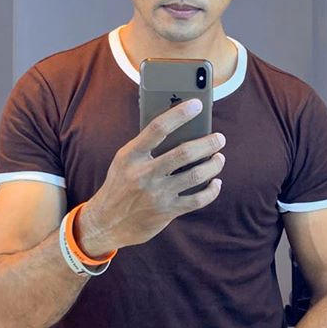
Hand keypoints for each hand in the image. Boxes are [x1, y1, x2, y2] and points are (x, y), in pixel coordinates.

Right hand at [76, 99, 225, 255]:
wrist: (106, 223)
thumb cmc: (120, 184)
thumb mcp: (125, 161)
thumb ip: (146, 146)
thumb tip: (181, 128)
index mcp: (131, 155)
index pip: (158, 128)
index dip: (179, 114)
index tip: (197, 104)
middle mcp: (144, 174)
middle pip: (184, 153)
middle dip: (208, 143)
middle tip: (219, 138)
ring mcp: (156, 194)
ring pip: (195, 176)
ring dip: (213, 165)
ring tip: (219, 158)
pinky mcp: (166, 211)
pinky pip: (197, 200)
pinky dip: (211, 190)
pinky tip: (215, 183)